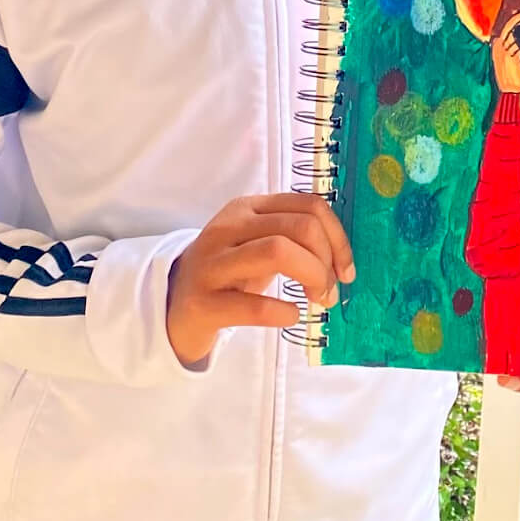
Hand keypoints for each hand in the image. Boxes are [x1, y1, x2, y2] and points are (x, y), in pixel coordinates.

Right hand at [166, 193, 354, 366]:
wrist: (174, 304)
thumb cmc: (228, 271)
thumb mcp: (256, 242)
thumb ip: (294, 237)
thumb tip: (342, 255)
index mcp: (247, 208)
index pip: (308, 205)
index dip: (338, 237)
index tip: (345, 269)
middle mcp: (228, 227)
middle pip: (299, 227)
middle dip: (326, 261)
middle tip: (329, 290)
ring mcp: (213, 263)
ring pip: (278, 251)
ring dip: (312, 278)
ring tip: (317, 300)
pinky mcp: (203, 303)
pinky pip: (252, 305)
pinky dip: (282, 312)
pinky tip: (291, 315)